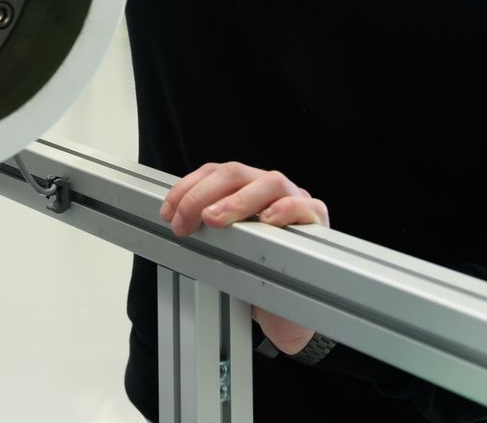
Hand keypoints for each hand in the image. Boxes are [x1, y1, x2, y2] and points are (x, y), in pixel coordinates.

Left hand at [159, 161, 328, 356]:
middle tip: (187, 220)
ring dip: (238, 200)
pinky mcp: (317, 223)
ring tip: (215, 218)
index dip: (189, 187)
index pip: (216, 173)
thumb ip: (207, 231)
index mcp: (248, 189)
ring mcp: (297, 202)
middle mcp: (271, 190)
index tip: (169, 211)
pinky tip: (267, 220)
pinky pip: (305, 207)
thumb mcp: (224, 250)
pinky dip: (284, 209)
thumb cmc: (256, 276)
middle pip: (238, 173)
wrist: (287, 313)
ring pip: (271, 182)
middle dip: (205, 193)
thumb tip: (175, 221)